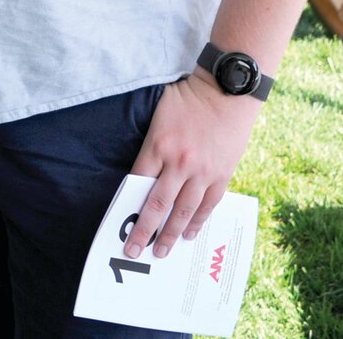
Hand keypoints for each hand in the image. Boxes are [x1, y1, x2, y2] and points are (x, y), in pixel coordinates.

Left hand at [123, 75, 260, 258]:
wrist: (225, 90)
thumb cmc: (186, 97)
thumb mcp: (157, 115)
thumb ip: (149, 144)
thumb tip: (139, 173)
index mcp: (157, 145)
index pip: (137, 183)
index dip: (127, 206)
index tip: (116, 224)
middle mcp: (179, 163)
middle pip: (158, 205)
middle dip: (144, 231)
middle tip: (133, 251)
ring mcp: (202, 171)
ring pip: (184, 211)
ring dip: (171, 234)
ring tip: (161, 252)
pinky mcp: (222, 174)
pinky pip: (208, 204)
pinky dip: (198, 221)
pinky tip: (190, 234)